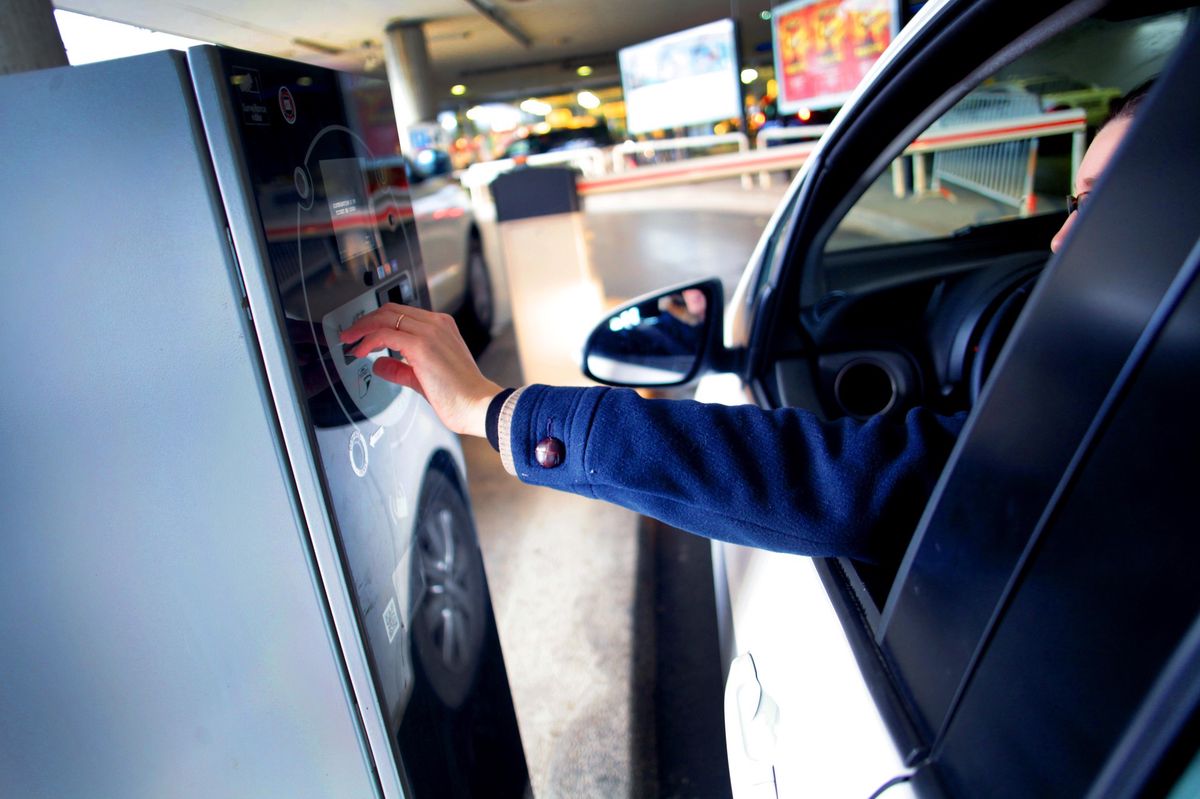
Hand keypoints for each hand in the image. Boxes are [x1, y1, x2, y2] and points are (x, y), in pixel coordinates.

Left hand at [339, 304, 501, 437]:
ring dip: (362, 328)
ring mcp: (430, 332)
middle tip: (350, 335)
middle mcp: (436, 324)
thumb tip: (379, 364)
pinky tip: (361, 351)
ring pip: (385, 317)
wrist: (480, 405)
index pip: (402, 314)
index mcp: (441, 327)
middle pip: (390, 310)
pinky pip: (385, 334)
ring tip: (350, 341)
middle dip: (365, 321)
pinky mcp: (421, 346)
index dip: (378, 321)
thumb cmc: (461, 396)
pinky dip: (368, 340)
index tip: (364, 333)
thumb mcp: (424, 378)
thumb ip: (401, 369)